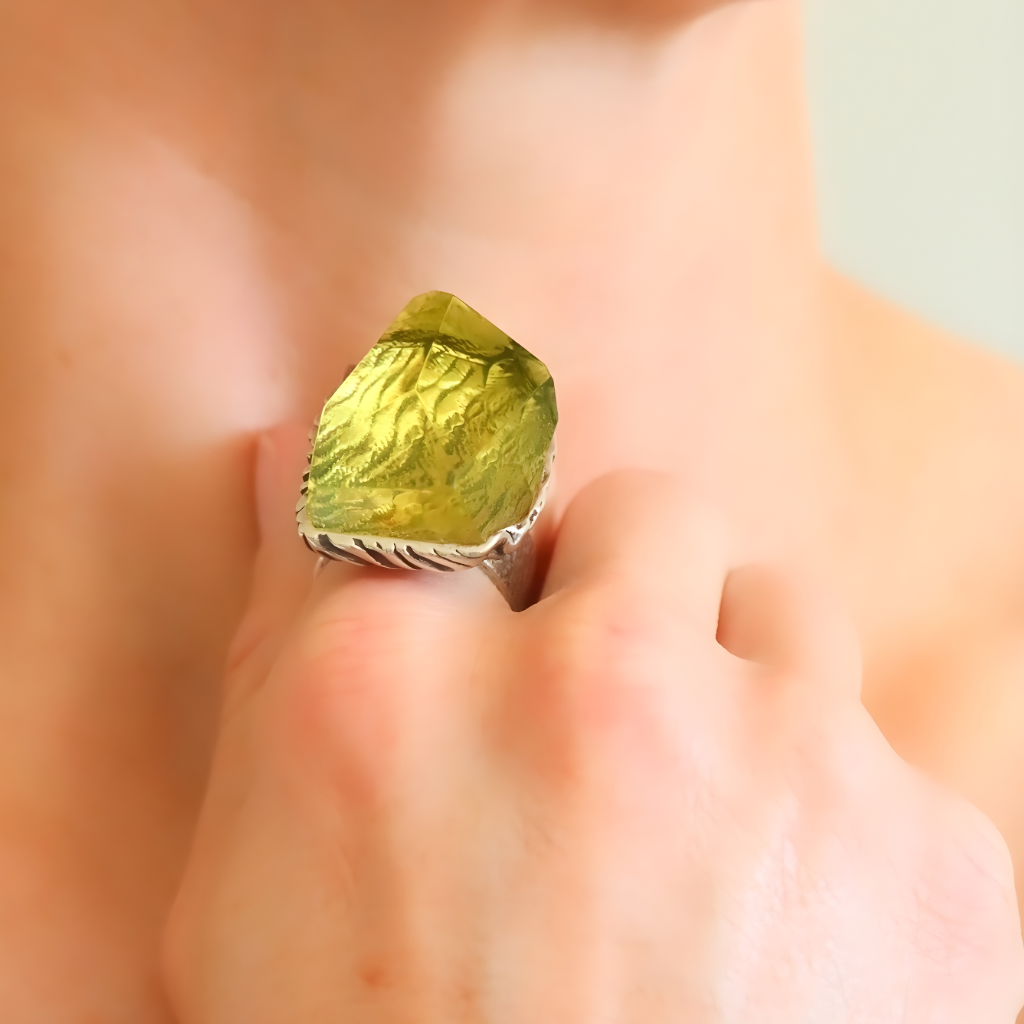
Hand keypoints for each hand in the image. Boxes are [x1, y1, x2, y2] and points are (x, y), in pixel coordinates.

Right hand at [163, 426, 1023, 1022]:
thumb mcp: (254, 889)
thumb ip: (283, 639)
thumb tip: (291, 452)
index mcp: (385, 688)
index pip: (449, 489)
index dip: (483, 556)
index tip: (502, 590)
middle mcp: (589, 689)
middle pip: (646, 513)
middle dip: (623, 595)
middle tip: (598, 727)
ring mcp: (781, 764)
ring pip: (786, 611)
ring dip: (742, 698)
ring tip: (696, 850)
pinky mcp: (937, 860)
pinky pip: (888, 760)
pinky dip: (835, 831)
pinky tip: (781, 955)